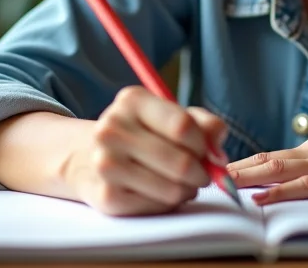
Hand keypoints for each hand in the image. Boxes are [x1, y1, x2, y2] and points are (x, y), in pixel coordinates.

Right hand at [64, 86, 228, 215]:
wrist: (90, 156)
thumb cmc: (144, 134)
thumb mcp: (172, 116)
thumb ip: (205, 126)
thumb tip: (218, 153)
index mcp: (132, 100)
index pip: (183, 126)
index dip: (204, 145)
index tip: (208, 152)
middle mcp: (112, 129)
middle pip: (181, 162)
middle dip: (202, 173)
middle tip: (203, 175)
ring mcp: (105, 164)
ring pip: (172, 189)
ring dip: (187, 190)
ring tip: (183, 184)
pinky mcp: (106, 197)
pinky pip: (157, 207)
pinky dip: (168, 203)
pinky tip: (161, 193)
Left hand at [226, 125, 307, 204]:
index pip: (275, 154)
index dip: (246, 163)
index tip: (220, 170)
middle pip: (267, 159)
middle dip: (235, 168)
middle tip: (204, 175)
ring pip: (278, 169)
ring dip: (246, 177)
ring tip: (219, 184)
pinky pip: (304, 186)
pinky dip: (278, 192)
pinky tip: (260, 199)